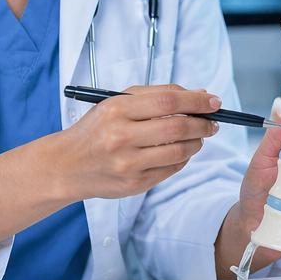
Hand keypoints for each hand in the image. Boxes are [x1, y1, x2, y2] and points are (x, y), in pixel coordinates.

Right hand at [57, 84, 220, 200]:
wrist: (66, 165)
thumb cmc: (96, 129)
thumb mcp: (117, 102)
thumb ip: (157, 95)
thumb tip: (200, 95)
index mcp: (117, 110)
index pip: (168, 101)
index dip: (197, 101)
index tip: (214, 101)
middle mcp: (121, 137)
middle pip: (178, 128)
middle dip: (203, 124)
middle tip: (212, 122)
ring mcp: (128, 164)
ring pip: (179, 151)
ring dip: (197, 142)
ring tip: (198, 136)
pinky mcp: (134, 184)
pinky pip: (171, 170)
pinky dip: (183, 158)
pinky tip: (180, 151)